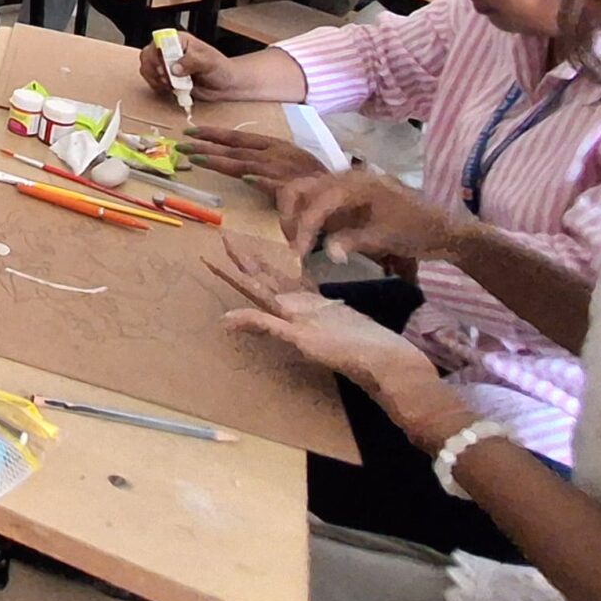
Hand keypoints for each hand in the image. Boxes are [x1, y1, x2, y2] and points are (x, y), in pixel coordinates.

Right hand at [136, 31, 230, 99]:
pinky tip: (171, 88)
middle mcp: (169, 50)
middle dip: (156, 69)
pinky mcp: (165, 77)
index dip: (158, 55)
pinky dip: (157, 86)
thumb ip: (192, 62)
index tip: (165, 68)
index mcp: (178, 40)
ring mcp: (165, 64)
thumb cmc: (219, 68)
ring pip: (146, 68)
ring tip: (172, 84)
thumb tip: (174, 68)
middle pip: (147, 55)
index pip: (158, 41)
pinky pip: (150, 80)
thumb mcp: (209, 62)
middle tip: (168, 78)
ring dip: (156, 79)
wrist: (224, 85)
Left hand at [179, 121, 324, 183]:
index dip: (212, 134)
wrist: (340, 190)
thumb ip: (262, 156)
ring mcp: (280, 171)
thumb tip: (236, 159)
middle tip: (181, 145)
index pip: (236, 138)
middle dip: (205, 147)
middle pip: (233, 150)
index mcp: (271, 145)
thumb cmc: (310, 175)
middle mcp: (272, 155)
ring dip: (221, 162)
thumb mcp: (286, 157)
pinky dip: (262, 181)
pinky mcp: (292, 189)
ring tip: (198, 159)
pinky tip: (248, 179)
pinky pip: (275, 185)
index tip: (189, 132)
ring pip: (245, 165)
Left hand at [209, 238, 442, 404]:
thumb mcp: (302, 342)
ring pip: (281, 281)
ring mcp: (312, 309)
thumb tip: (224, 321)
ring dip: (263, 265)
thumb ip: (266, 326)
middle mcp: (295, 308)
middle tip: (225, 238)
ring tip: (248, 246)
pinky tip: (287, 269)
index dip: (232, 272)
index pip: (252, 287)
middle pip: (263, 280)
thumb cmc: (353, 353)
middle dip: (244, 261)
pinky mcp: (332, 309)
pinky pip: (309, 290)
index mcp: (286, 311)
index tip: (209, 257)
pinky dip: (295, 280)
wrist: (390, 362)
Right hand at [278, 167, 472, 264]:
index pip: (317, 202)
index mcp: (356, 184)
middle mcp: (346, 178)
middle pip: (301, 188)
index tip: (298, 255)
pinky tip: (312, 238)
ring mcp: (346, 186)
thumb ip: (353, 241)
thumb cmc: (416, 230)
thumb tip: (327, 252)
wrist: (443, 228)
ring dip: (296, 215)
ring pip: (305, 192)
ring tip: (298, 243)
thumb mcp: (386, 238)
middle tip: (292, 245)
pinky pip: (317, 200)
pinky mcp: (348, 197)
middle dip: (290, 215)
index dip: (304, 228)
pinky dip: (307, 216)